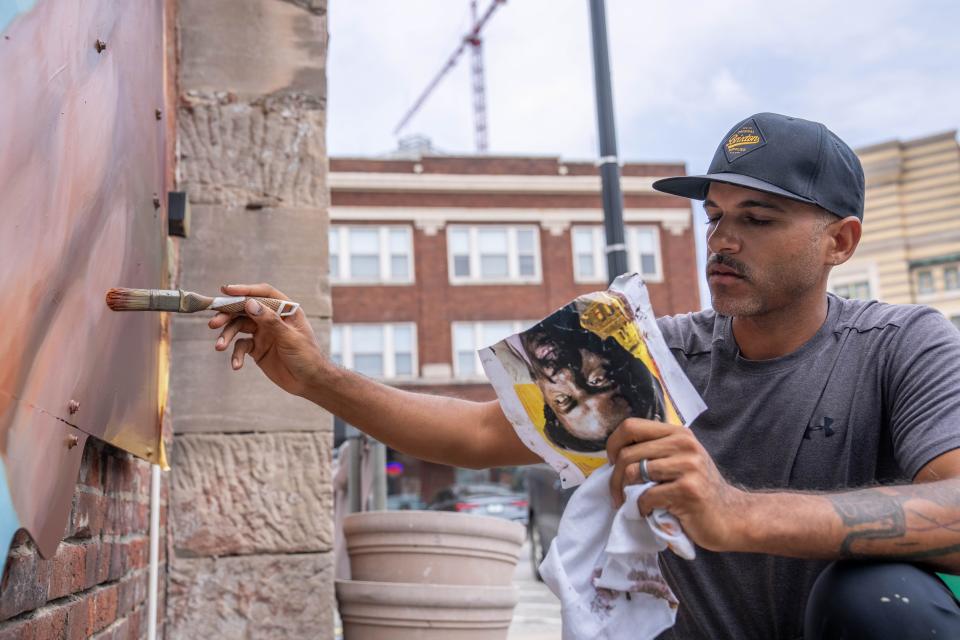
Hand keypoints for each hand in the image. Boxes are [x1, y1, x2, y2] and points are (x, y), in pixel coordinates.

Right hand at [209, 283, 322, 397]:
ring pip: (239, 327)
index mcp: (285, 310)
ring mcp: (263, 333)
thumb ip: (270, 321)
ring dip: (227, 335)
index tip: (226, 290)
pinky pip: (241, 347)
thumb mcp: (290, 337)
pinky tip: (236, 366)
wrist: (309, 381)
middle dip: (228, 315)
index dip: (245, 290)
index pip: (263, 294)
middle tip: (213, 323)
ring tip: (219, 346)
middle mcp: (272, 318)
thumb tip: (249, 303)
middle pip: (246, 309)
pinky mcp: (257, 348)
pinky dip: (236, 355)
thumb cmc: (307, 356)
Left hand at [606, 418, 750, 551]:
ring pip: (634, 472)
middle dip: (614, 478)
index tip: (612, 464)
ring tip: (633, 503)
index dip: (613, 445)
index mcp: (677, 432)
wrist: (731, 517)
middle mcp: (684, 444)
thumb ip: (654, 451)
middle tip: (617, 495)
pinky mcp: (688, 490)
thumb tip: (614, 455)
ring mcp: (688, 466)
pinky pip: (647, 495)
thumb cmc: (698, 490)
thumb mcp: (679, 460)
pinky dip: (642, 507)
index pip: (631, 426)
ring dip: (627, 493)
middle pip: (627, 453)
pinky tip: (650, 512)